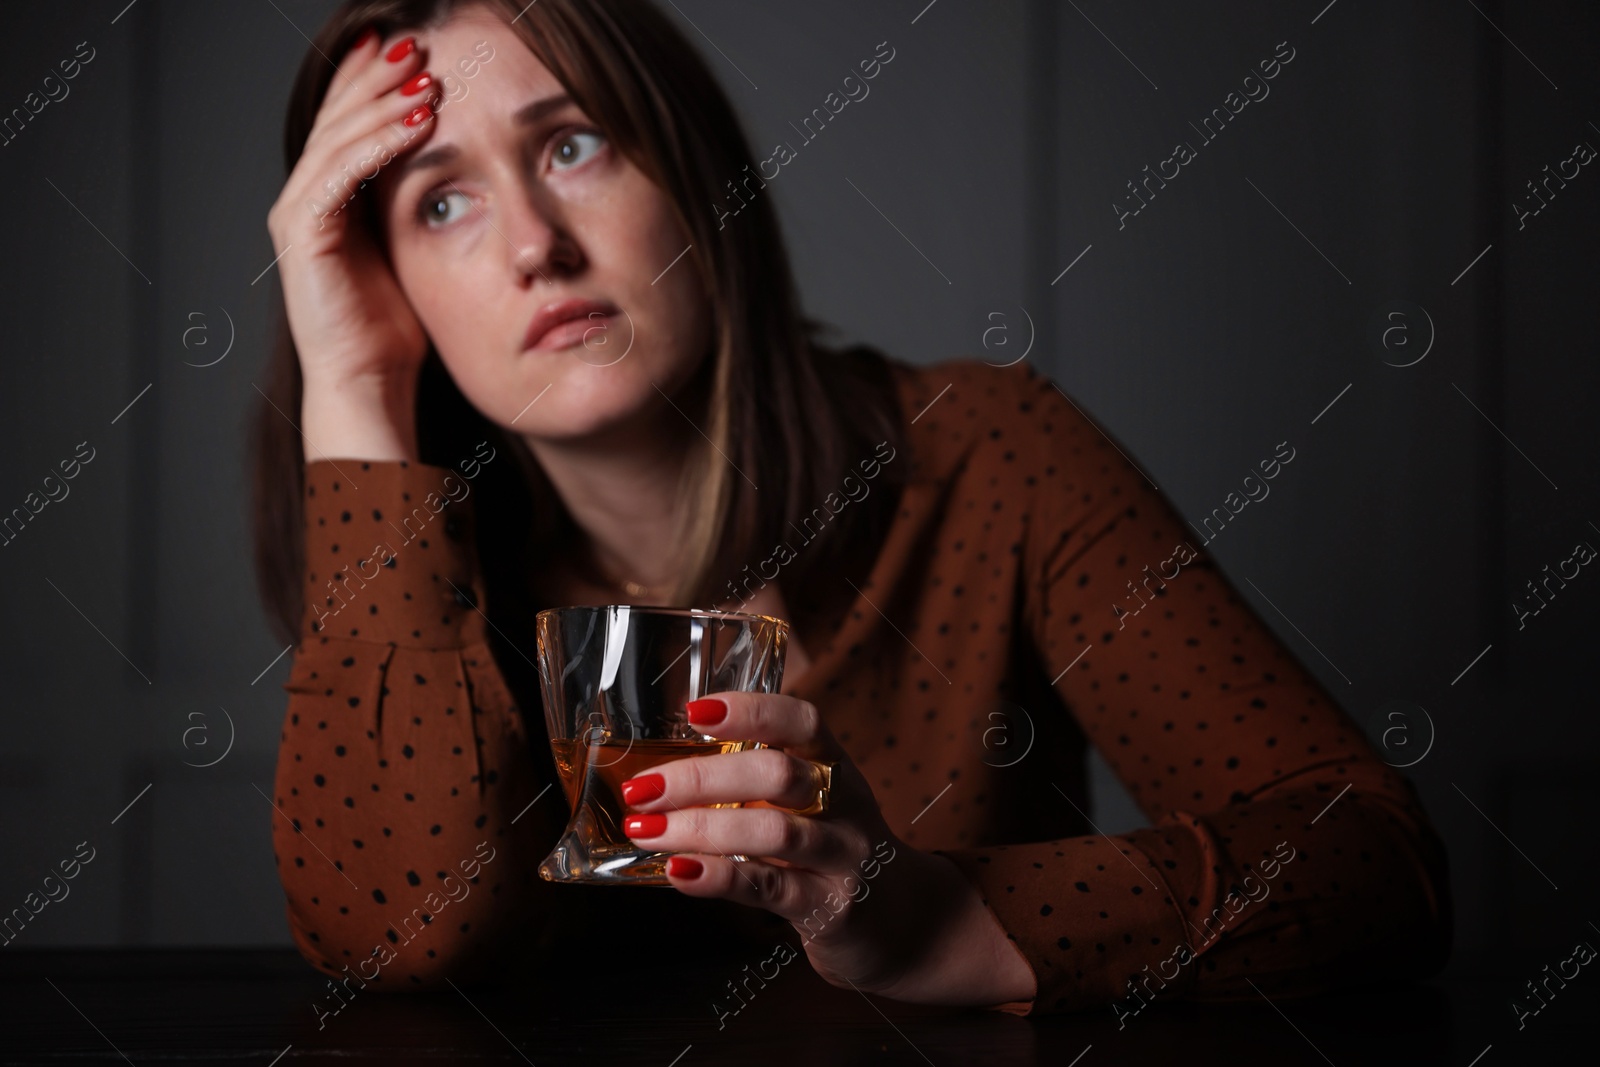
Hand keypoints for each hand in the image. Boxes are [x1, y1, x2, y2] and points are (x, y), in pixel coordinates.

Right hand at [265, 29, 440, 458]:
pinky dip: (377, 145)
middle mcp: (304, 198)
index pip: (348, 121)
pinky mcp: (303, 236)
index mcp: (329, 197)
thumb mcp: (412, 248)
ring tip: (425, 78)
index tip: (413, 48)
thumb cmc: (398, 327)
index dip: (374, 82)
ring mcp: (298, 215)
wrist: (372, 382)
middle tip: (418, 46)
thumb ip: (415, 202)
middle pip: (338, 117)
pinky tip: (416, 124)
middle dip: (377, 79)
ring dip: (382, 104)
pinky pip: (339, 175)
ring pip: (339, 138)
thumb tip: (456, 161)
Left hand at [618, 691, 1036, 1006]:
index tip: (696, 711)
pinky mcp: (830, 908)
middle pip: (779, 775)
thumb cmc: (834, 851)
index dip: (751, 711)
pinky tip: (679, 872)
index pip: (802, 722)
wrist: (904, 922)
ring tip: (647, 829)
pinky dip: (718, 879)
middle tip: (644, 788)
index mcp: (835, 766)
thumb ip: (757, 784)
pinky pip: (769, 889)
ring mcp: (842, 857)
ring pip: (773, 832)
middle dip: (702, 777)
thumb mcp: (812, 805)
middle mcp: (845, 805)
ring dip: (700, 828)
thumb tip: (665, 772)